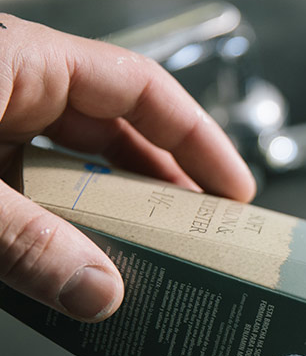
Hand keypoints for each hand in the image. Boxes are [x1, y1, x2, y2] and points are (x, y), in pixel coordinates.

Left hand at [0, 14, 254, 321]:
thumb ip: (24, 241)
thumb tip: (98, 293)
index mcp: (23, 63)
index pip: (143, 89)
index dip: (200, 139)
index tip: (234, 189)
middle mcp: (13, 91)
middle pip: (121, 133)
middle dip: (165, 187)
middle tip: (199, 236)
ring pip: (78, 168)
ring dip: (114, 214)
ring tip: (149, 258)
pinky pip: (36, 192)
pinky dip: (64, 227)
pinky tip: (76, 262)